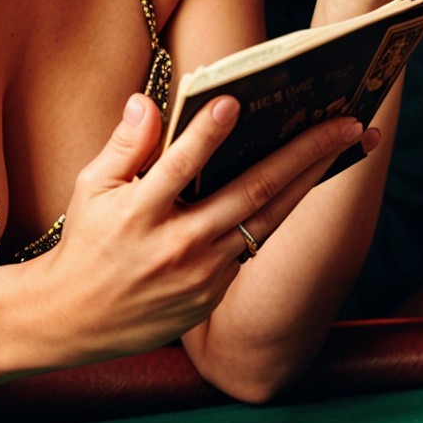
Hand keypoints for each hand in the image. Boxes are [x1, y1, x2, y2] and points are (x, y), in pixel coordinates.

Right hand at [32, 92, 372, 365]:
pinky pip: (256, 243)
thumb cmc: (86, 242)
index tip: (233, 102)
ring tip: (348, 144)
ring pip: (269, 218)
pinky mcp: (214, 293)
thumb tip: (146, 101)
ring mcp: (201, 273)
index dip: (204, 135)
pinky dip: (282, 209)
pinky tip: (310, 180)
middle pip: (250, 190)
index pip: (177, 166)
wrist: (74, 321)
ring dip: (313, 179)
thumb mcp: (89, 188)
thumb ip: (124, 145)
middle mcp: (176, 245)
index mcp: (137, 213)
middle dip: (305, 152)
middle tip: (348, 121)